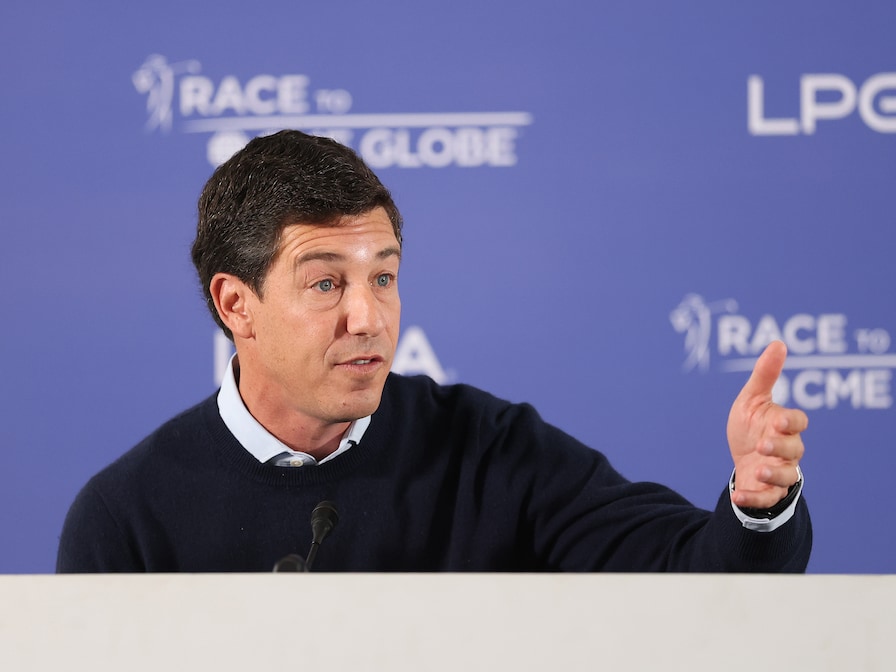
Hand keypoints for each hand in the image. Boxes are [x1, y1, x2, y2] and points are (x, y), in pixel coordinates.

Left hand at [727, 340, 807, 509]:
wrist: (742, 460)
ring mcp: (779, 471)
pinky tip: (737, 495)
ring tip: (757, 469)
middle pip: (795, 449)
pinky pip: (766, 498)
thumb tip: (778, 343)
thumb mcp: (752, 399)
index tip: (779, 420)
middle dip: (780, 446)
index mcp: (784, 425)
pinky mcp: (768, 491)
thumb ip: (765, 375)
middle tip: (763, 444)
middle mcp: (787, 450)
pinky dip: (753, 498)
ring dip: (773, 473)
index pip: (798, 422)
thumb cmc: (750, 427)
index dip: (791, 421)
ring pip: (787, 476)